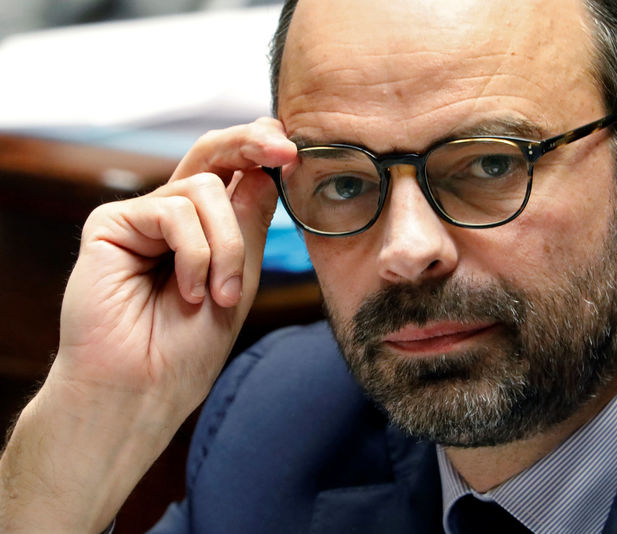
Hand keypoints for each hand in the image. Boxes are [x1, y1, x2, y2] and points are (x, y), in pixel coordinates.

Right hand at [56, 117, 294, 414]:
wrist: (145, 389)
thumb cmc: (189, 347)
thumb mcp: (239, 278)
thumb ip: (248, 223)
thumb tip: (266, 167)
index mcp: (205, 229)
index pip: (233, 173)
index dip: (261, 152)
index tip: (294, 150)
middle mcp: (172, 216)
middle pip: (212, 154)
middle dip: (250, 142)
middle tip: (284, 149)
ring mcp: (141, 218)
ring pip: (204, 189)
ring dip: (226, 246)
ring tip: (220, 295)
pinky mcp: (110, 224)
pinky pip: (173, 211)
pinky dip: (195, 255)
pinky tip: (189, 292)